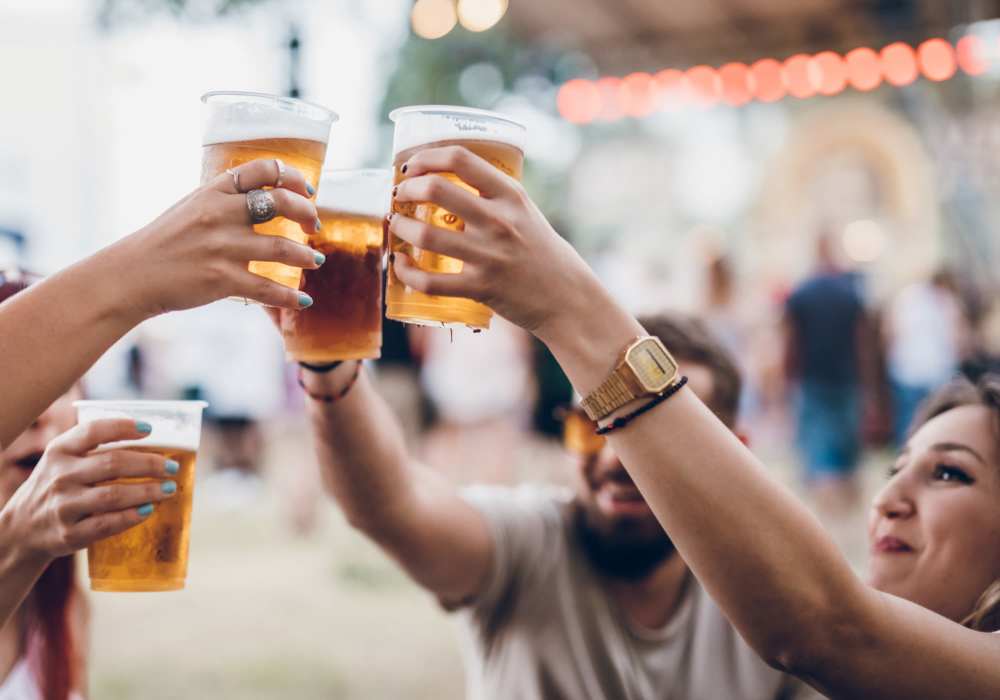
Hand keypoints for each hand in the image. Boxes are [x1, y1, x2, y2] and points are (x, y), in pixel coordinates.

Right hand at [3, 418, 178, 562]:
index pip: (94, 431)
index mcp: (60, 451)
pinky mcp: (70, 533)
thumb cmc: (56, 486)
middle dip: (149, 464)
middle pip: (114, 464)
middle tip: (172, 466)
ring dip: (148, 491)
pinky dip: (132, 516)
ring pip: (114, 495)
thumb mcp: (62, 460)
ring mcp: (64, 506)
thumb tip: (150, 439)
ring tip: (169, 488)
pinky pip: (107, 523)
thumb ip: (93, 448)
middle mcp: (60, 476)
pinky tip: (149, 510)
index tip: (150, 428)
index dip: (124, 427)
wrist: (21, 528)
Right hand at [111, 158, 324, 318]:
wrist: (132, 274)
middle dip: (307, 214)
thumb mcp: (192, 206)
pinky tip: (303, 299)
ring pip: (282, 248)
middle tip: (314, 226)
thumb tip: (265, 200)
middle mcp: (220, 214)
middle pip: (281, 202)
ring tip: (315, 260)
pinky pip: (268, 288)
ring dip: (306, 256)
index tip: (308, 191)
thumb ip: (225, 200)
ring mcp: (222, 247)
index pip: (263, 169)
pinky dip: (290, 296)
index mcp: (214, 191)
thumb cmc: (166, 241)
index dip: (294, 177)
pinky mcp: (222, 279)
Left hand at [388, 146, 601, 336]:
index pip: (460, 159)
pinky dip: (407, 273)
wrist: (567, 298)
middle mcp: (499, 221)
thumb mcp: (525, 212)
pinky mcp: (481, 288)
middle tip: (400, 196)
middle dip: (406, 190)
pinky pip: (430, 281)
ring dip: (401, 228)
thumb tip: (445, 181)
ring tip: (398, 226)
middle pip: (435, 189)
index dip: (426, 156)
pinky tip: (401, 265)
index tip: (411, 166)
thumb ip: (493, 196)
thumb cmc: (542, 252)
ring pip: (426, 235)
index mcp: (511, 195)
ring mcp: (489, 255)